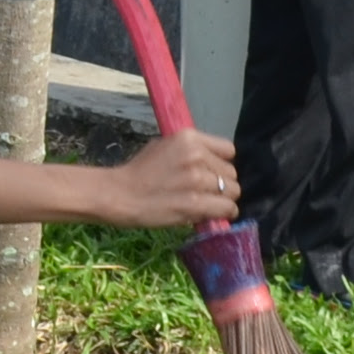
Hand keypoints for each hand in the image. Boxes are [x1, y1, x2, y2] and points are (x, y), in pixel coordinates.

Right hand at [101, 124, 239, 229]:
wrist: (120, 195)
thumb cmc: (139, 171)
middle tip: (206, 192)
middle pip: (231, 172)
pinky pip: (227, 208)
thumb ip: (190, 150)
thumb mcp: (163, 146)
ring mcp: (198, 180)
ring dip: (223, 200)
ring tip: (208, 205)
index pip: (228, 150)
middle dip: (222, 184)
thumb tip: (211, 161)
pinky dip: (224, 213)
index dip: (221, 163)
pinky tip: (215, 215)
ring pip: (233, 191)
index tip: (212, 173)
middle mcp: (197, 155)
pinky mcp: (196, 203)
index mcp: (189, 138)